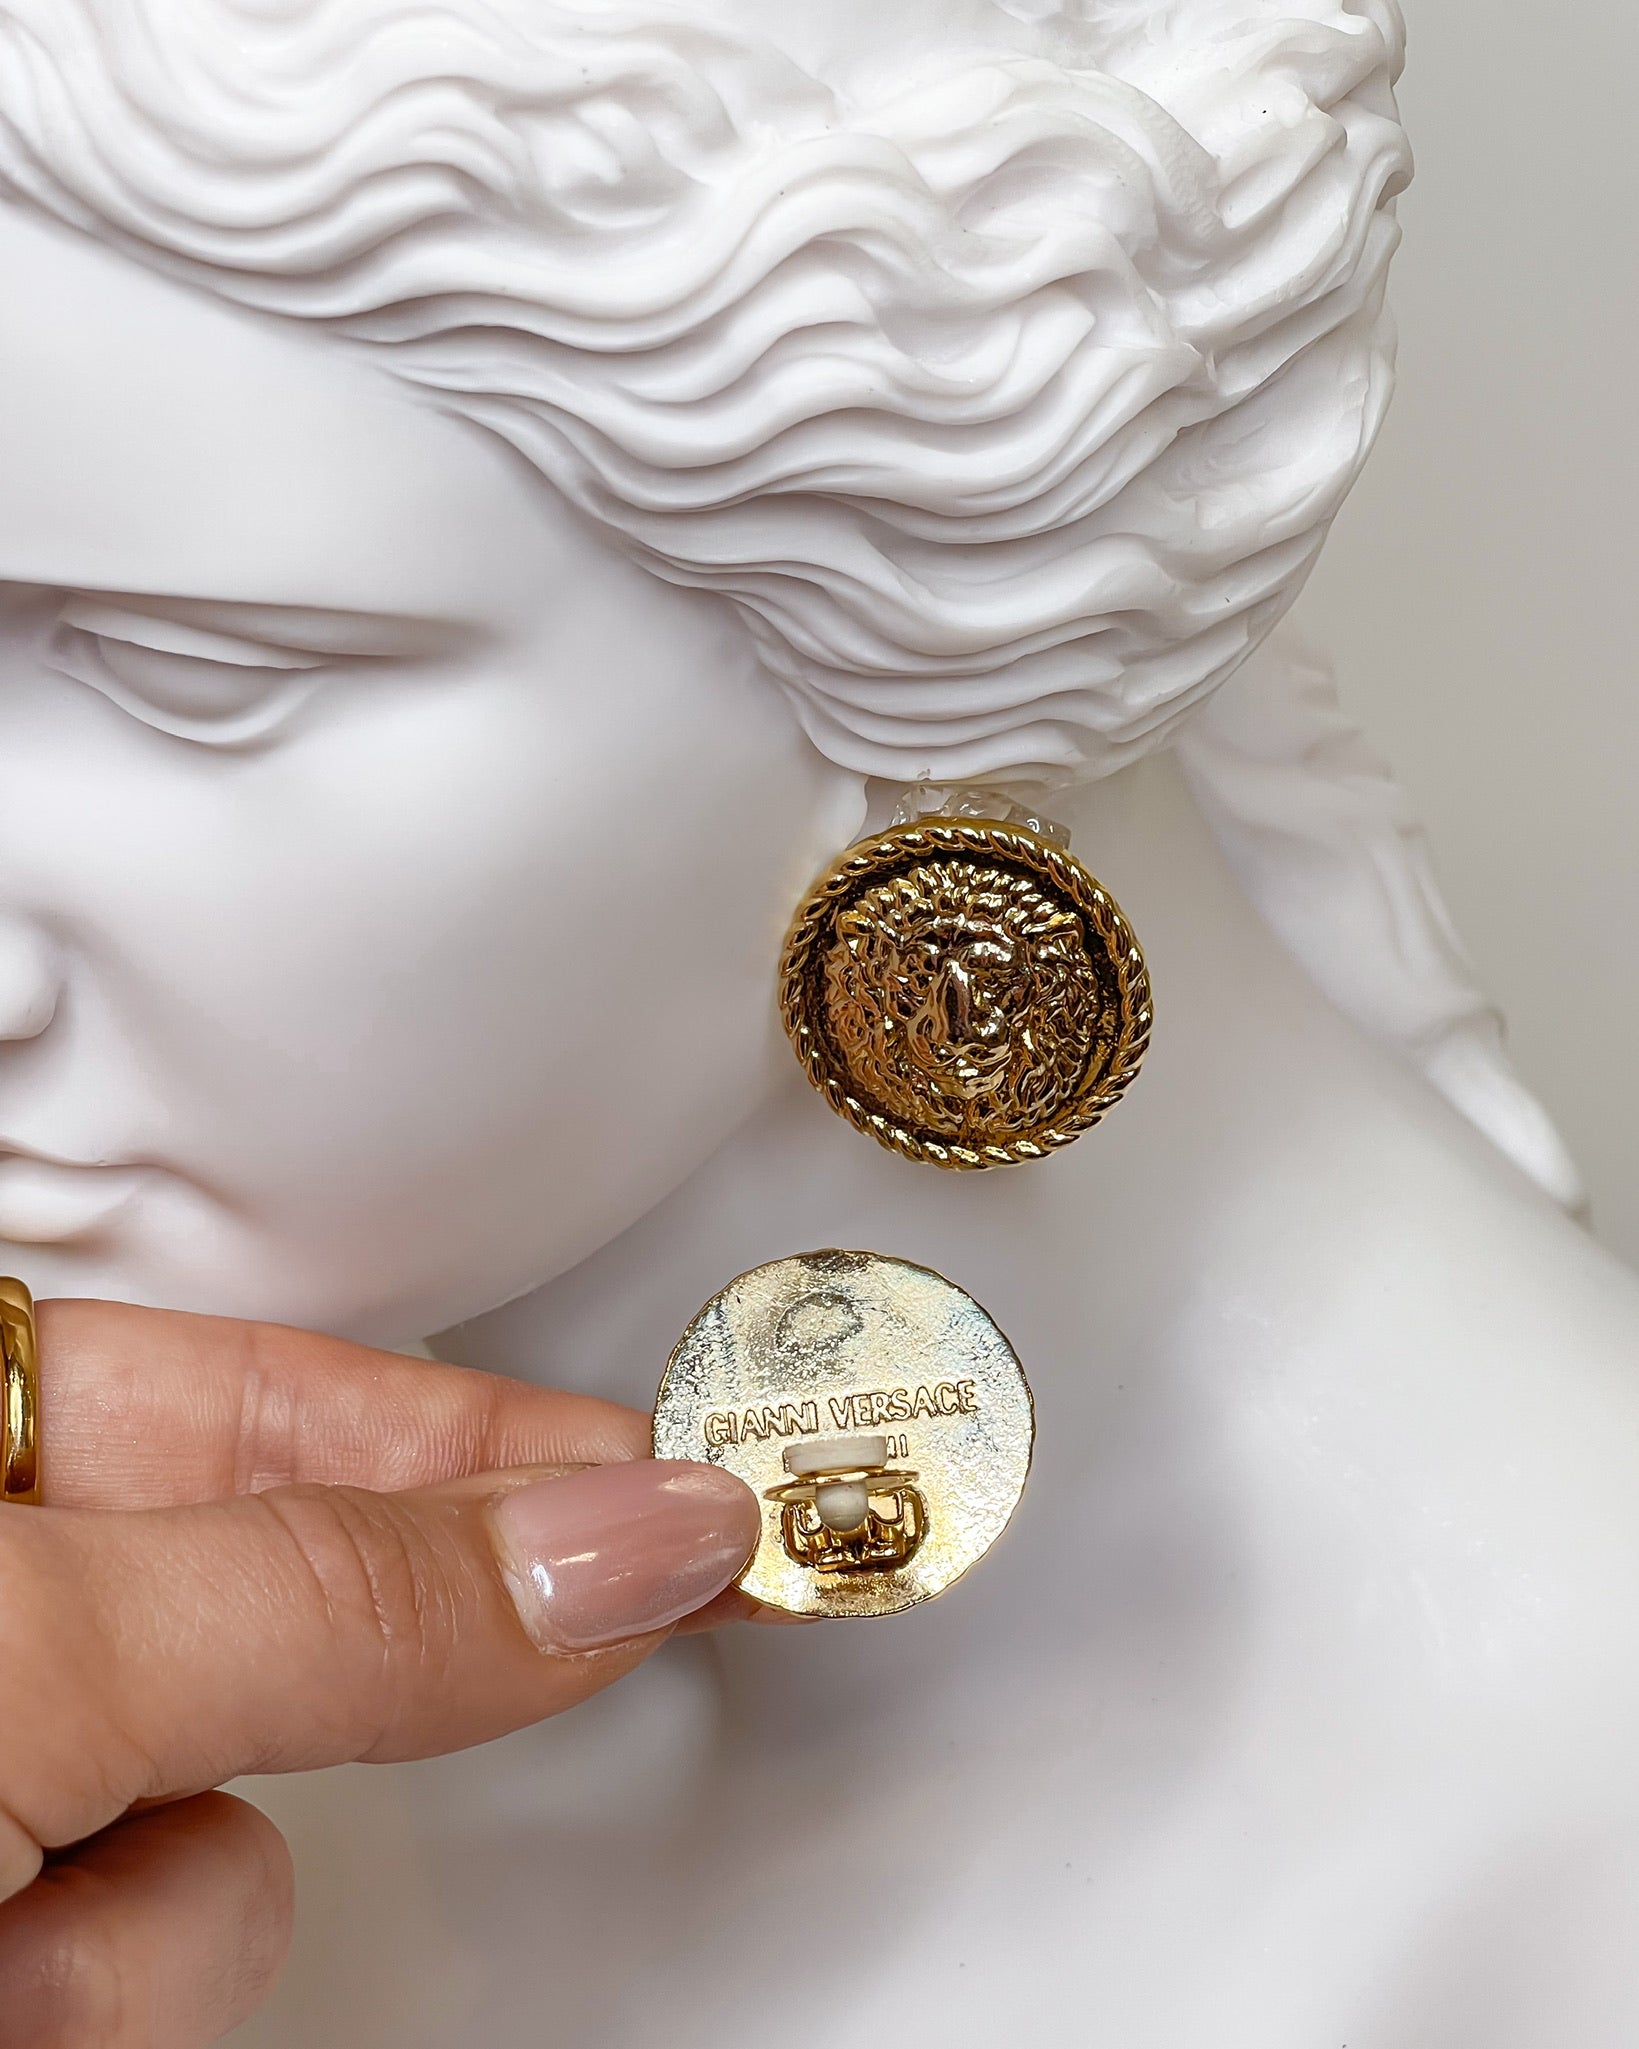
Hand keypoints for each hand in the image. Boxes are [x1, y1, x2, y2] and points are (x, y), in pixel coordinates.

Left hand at [0, 1299, 759, 2047]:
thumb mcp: (35, 1660)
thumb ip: (329, 1595)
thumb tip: (617, 1539)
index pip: (265, 1392)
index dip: (479, 1423)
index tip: (681, 1460)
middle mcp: (6, 1612)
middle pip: (285, 1605)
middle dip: (375, 1657)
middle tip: (641, 1601)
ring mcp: (11, 1788)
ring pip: (237, 1827)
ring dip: (180, 1905)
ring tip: (27, 1942)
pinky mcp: (28, 1958)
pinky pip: (173, 1964)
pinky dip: (121, 2001)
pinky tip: (19, 2009)